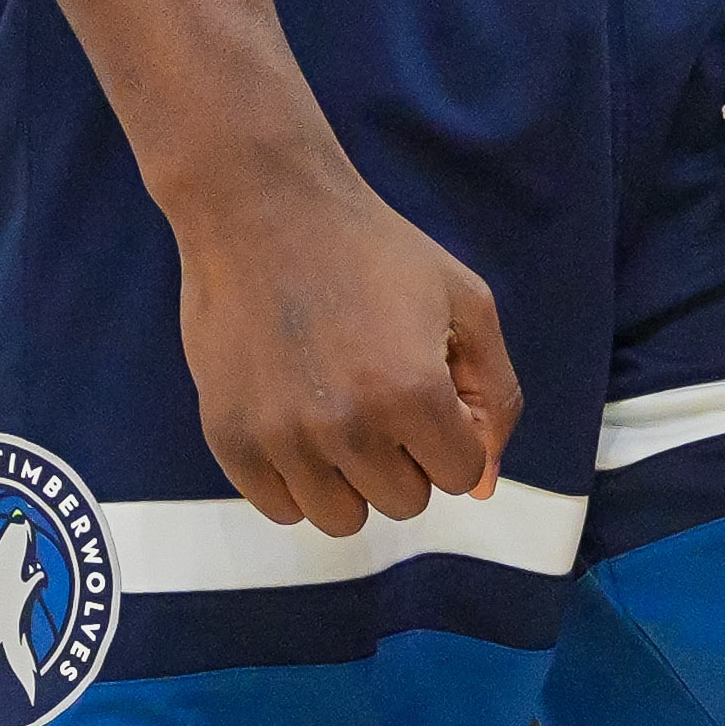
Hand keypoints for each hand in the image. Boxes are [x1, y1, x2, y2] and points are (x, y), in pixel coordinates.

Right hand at [175, 165, 522, 537]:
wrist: (262, 206)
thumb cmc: (372, 247)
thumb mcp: (464, 298)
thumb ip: (495, 394)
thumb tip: (483, 484)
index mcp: (412, 392)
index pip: (459, 475)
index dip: (451, 430)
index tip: (425, 384)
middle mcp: (347, 428)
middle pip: (404, 502)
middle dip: (406, 455)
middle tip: (379, 390)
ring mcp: (282, 439)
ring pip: (343, 519)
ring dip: (352, 477)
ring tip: (338, 408)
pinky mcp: (229, 440)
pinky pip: (282, 508)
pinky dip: (298, 479)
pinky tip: (296, 416)